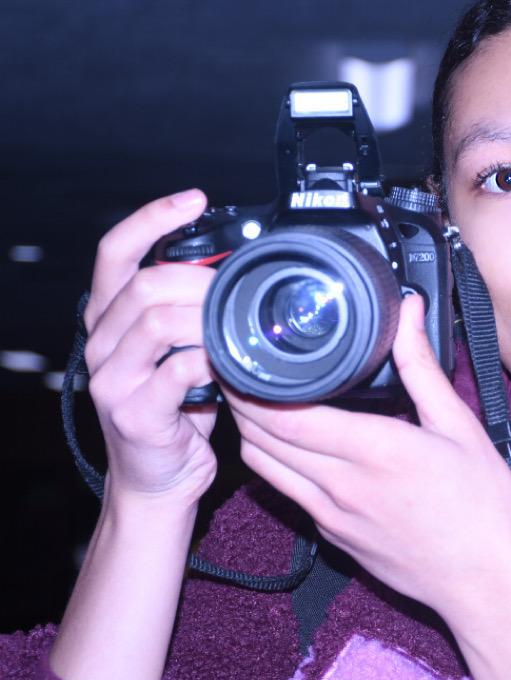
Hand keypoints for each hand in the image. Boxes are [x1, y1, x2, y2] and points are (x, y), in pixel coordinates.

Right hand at [49, 189, 219, 679]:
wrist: (159, 479)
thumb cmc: (177, 409)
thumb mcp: (180, 349)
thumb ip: (194, 310)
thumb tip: (239, 272)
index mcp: (110, 318)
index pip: (115, 251)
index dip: (152, 219)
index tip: (195, 200)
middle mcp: (101, 343)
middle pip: (144, 284)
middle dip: (200, 278)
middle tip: (238, 288)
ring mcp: (112, 379)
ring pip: (158, 322)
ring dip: (208, 318)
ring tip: (238, 326)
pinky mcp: (134, 413)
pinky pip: (178, 371)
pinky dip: (214, 362)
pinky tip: (233, 367)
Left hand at [228, 294, 510, 679]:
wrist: (486, 583)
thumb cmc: (483, 507)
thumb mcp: (460, 427)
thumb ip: (422, 367)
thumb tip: (406, 312)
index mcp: (374, 450)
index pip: (286, 415)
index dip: (251, 386)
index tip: (241, 356)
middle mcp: (342, 486)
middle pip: (261, 440)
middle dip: (238, 401)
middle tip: (233, 368)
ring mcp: (332, 517)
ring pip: (264, 469)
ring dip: (248, 433)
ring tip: (249, 399)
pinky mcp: (333, 537)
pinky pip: (289, 493)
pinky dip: (274, 463)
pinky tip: (287, 444)